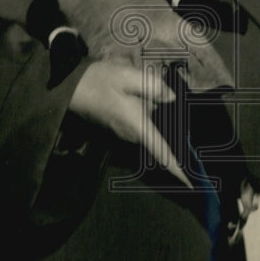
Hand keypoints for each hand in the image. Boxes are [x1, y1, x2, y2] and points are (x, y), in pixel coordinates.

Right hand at [68, 59, 190, 187]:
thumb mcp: (127, 76)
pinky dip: (151, 120)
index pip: (161, 152)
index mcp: (137, 126)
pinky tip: (149, 100)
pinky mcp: (118, 127)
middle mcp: (131, 135)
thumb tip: (171, 98)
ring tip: (166, 109)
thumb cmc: (98, 82)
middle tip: (184, 121)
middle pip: (160, 139)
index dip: (177, 170)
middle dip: (175, 134)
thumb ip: (153, 87)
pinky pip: (141, 127)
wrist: (69, 88)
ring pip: (151, 131)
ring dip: (162, 124)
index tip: (190, 184)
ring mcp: (123, 133)